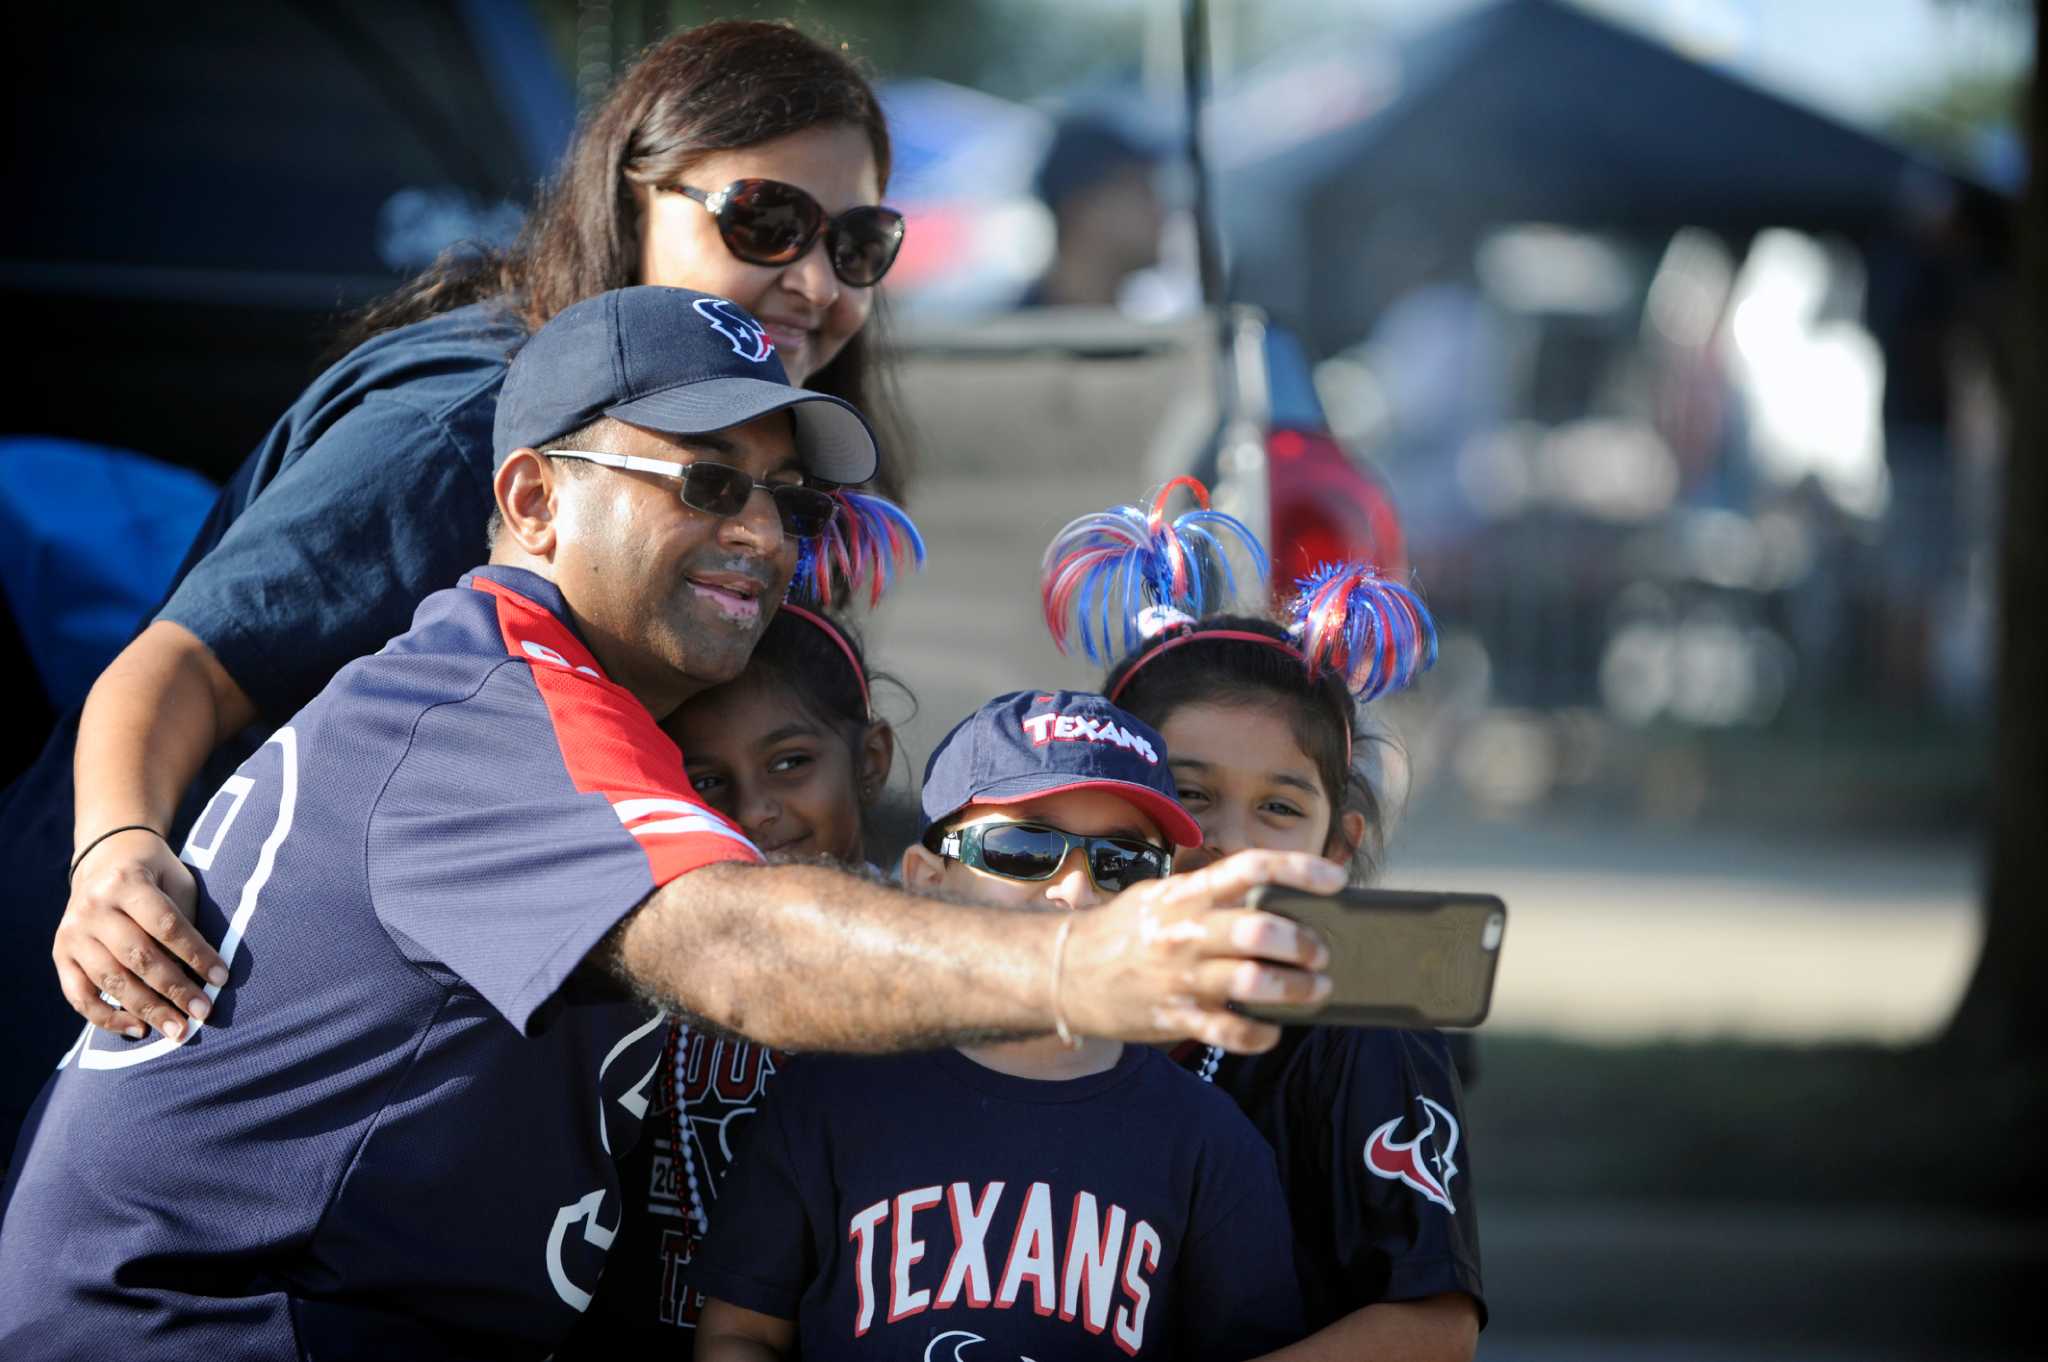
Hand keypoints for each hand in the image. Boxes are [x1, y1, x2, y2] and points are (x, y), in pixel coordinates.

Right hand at [54, 829, 224, 1039]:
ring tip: (178, 1030)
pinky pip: (79, 996)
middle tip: (203, 1014)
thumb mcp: (175, 883)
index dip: (196, 954)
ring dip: (147, 1010)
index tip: (222, 979)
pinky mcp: (59, 954)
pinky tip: (138, 1030)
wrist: (105, 857)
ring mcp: (72, 933)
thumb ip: (184, 921)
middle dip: (174, 989)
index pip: (166, 926)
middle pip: (138, 957)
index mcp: (127, 882)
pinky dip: (107, 1018)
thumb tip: (200, 976)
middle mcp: (93, 908)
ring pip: (111, 980)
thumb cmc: (155, 875)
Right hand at [1059, 849, 1341, 1053]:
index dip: (1300, 869)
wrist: (1062, 971)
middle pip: (1260, 931)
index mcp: (1184, 894)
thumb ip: (1209, 895)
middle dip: (1304, 943)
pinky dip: (1262, 1034)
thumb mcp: (1159, 895)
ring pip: (1255, 984)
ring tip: (1315, 989)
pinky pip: (1231, 1031)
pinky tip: (1272, 1029)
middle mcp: (1185, 932)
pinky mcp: (1174, 1017)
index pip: (1251, 867)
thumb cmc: (1122, 931)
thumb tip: (1272, 900)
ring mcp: (1180, 977)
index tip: (1335, 879)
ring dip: (1297, 990)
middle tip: (1320, 952)